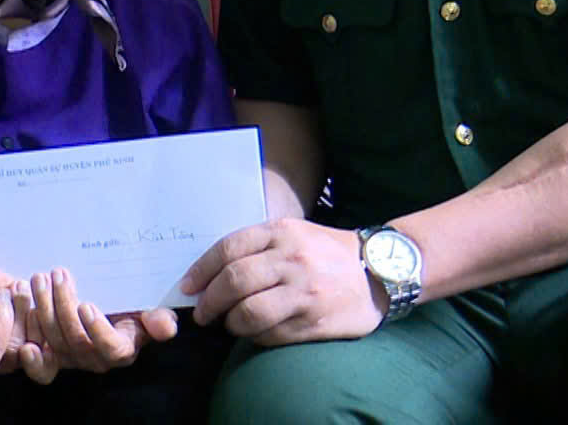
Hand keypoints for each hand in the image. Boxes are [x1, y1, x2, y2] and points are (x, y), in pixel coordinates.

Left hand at [18, 268, 176, 382]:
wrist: (106, 302)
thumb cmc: (130, 305)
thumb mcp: (149, 308)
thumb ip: (159, 318)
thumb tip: (163, 326)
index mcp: (122, 348)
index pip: (111, 347)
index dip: (98, 330)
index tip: (87, 305)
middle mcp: (96, 358)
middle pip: (76, 341)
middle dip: (64, 306)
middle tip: (58, 274)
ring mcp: (72, 358)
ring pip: (55, 341)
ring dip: (44, 309)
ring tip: (40, 279)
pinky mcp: (52, 355)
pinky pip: (42, 366)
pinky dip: (32, 359)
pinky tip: (27, 336)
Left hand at [180, 217, 383, 344]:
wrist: (379, 272)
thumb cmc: (326, 253)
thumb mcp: (294, 234)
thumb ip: (257, 247)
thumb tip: (210, 273)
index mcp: (282, 232)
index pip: (229, 249)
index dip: (201, 270)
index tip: (188, 287)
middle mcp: (292, 259)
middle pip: (234, 282)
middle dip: (210, 301)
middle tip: (203, 312)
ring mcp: (304, 291)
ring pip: (248, 313)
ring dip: (231, 323)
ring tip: (231, 324)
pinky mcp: (314, 320)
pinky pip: (270, 334)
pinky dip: (255, 336)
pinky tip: (257, 332)